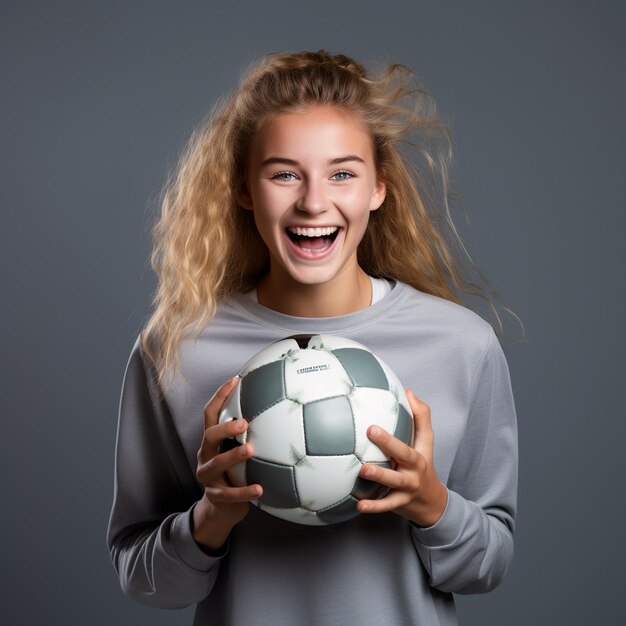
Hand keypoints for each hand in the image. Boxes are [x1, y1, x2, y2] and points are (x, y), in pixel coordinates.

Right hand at [192, 377, 261, 550]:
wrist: (220, 508)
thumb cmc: (235, 472)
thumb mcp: (236, 451)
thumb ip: (249, 434)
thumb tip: (279, 408)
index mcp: (212, 441)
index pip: (210, 413)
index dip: (220, 395)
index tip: (236, 380)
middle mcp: (206, 455)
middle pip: (209, 435)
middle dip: (225, 427)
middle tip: (244, 422)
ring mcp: (208, 476)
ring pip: (216, 464)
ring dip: (233, 456)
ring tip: (250, 451)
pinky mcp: (216, 496)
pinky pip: (230, 494)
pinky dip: (245, 491)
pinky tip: (260, 489)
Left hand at [356, 389, 447, 527]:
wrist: (432, 503)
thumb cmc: (423, 465)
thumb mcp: (426, 443)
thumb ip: (420, 418)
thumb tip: (409, 392)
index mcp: (419, 453)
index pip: (418, 433)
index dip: (411, 417)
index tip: (396, 399)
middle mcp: (414, 470)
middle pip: (405, 455)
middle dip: (389, 443)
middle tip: (370, 431)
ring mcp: (407, 488)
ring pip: (394, 482)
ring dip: (379, 476)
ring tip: (362, 470)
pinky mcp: (399, 504)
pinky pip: (385, 505)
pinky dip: (373, 507)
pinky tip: (358, 505)